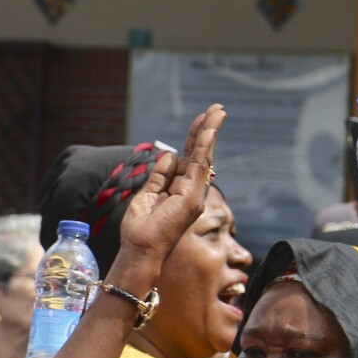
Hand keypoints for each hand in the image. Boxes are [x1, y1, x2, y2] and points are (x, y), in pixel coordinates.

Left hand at [116, 104, 224, 262]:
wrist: (140, 248)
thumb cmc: (141, 228)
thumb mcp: (147, 195)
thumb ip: (159, 176)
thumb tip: (171, 155)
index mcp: (179, 189)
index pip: (189, 158)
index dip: (194, 139)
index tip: (200, 120)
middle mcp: (190, 190)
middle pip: (200, 154)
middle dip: (207, 130)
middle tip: (217, 109)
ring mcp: (194, 193)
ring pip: (204, 155)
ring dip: (209, 132)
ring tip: (218, 111)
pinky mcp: (192, 196)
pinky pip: (199, 166)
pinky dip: (204, 146)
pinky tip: (209, 130)